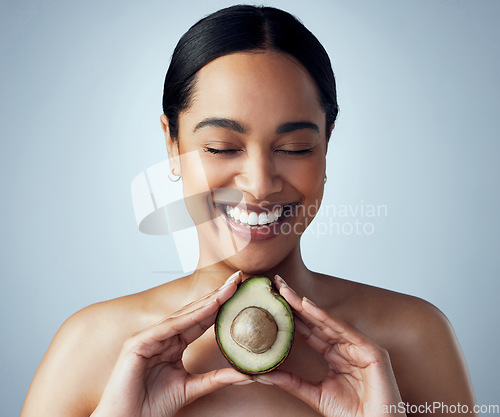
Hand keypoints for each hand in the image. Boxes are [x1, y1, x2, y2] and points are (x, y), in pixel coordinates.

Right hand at [91, 271, 250, 416]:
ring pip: (184, 315)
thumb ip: (217, 379)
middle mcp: (162, 336)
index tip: (240, 293)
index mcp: (173, 344)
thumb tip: (246, 374)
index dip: (220, 306)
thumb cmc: (150, 407)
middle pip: (195, 312)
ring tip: (229, 287)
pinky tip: (210, 305)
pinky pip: (170, 327)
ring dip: (208, 300)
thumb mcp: (192, 388)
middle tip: (238, 278)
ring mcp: (149, 337)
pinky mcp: (139, 343)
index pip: (201, 320)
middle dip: (217, 295)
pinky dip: (191, 316)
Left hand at [254, 275, 404, 416]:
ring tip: (285, 291)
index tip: (272, 301)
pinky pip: (344, 331)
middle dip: (295, 302)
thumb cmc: (352, 414)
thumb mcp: (315, 394)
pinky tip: (307, 305)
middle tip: (276, 283)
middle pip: (315, 320)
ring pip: (327, 321)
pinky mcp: (371, 351)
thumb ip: (292, 382)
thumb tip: (264, 373)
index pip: (308, 330)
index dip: (291, 315)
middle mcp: (346, 346)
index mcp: (334, 354)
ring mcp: (359, 346)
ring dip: (305, 304)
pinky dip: (325, 317)